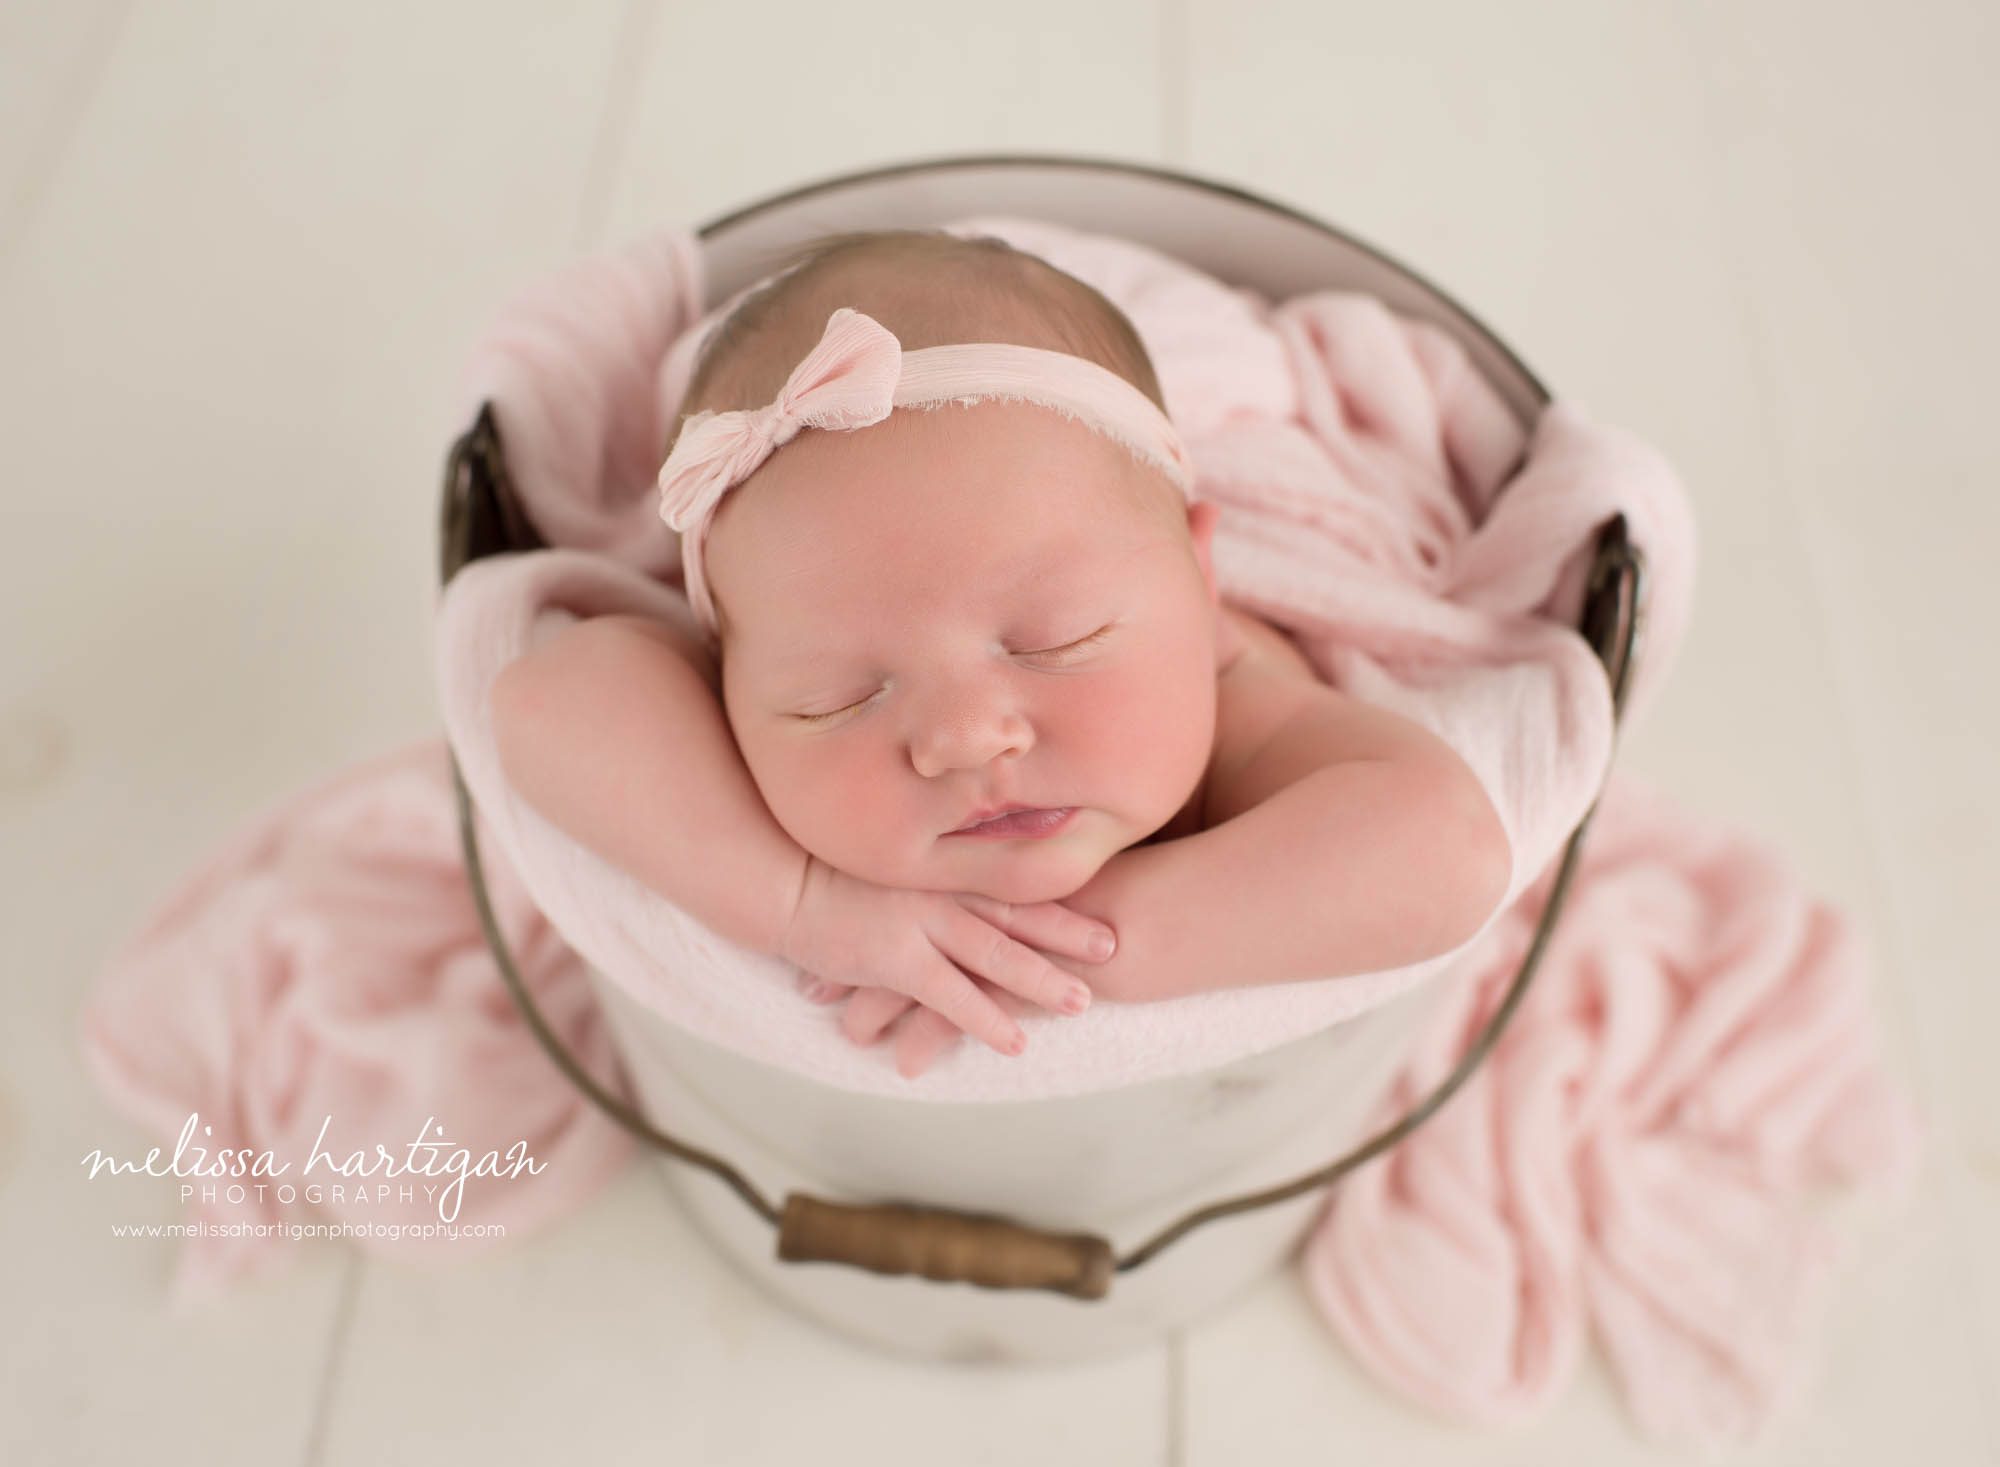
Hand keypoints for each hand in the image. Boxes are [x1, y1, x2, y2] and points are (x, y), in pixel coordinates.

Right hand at [780, 857, 1117, 1059]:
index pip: (1011, 880)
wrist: (782, 883)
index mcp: (943, 869)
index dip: (1057, 892)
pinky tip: (1016, 1041)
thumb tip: (962, 885)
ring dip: (1040, 979)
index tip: (1105, 896)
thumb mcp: (890, 864)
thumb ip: (929, 873)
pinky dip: (986, 1018)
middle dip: (1068, 932)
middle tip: (1114, 947)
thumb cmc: (831, 873)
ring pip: (995, 952)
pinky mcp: (895, 958)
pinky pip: (950, 994)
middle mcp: (940, 891)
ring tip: (1082, 1002)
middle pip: (1017, 912)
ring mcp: (920, 923)